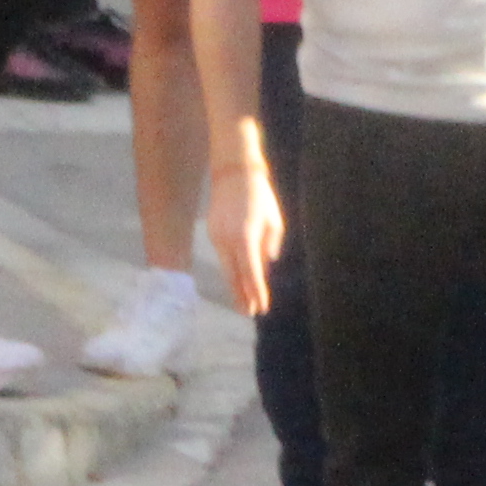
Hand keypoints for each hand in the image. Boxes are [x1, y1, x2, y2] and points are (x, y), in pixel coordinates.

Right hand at [205, 147, 285, 315]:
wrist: (233, 173)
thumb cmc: (260, 197)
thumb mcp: (273, 222)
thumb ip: (269, 245)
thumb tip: (264, 266)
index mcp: (246, 238)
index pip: (251, 273)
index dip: (256, 292)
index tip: (262, 308)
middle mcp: (227, 239)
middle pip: (234, 275)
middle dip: (241, 295)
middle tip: (248, 313)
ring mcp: (216, 236)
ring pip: (226, 267)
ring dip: (235, 284)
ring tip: (243, 302)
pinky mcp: (212, 232)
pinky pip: (224, 255)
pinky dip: (231, 268)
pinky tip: (238, 278)